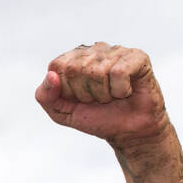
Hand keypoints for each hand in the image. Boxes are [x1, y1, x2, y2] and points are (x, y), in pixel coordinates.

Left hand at [35, 43, 169, 151]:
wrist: (127, 131)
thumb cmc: (96, 117)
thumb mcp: (61, 112)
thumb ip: (45, 96)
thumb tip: (51, 75)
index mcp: (72, 59)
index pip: (57, 67)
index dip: (67, 90)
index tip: (80, 99)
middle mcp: (94, 50)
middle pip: (75, 69)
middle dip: (85, 94)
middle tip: (98, 99)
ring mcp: (116, 51)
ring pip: (97, 72)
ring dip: (104, 94)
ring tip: (112, 96)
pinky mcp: (137, 56)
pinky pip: (119, 73)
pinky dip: (121, 90)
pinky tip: (126, 91)